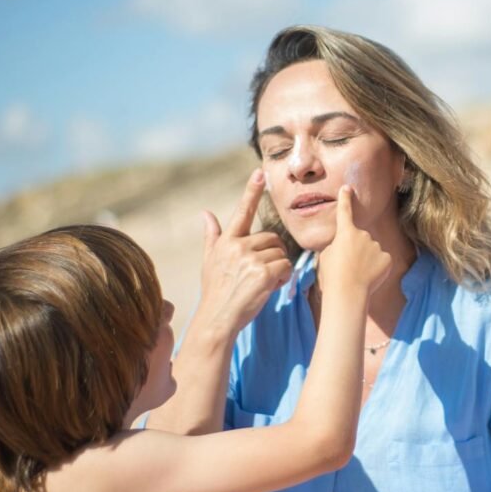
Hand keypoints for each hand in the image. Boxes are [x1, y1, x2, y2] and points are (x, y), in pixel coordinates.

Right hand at [196, 168, 291, 335]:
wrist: (217, 319)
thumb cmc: (216, 292)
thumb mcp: (210, 262)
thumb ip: (212, 236)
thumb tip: (204, 213)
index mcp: (227, 242)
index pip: (242, 211)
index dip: (252, 191)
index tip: (260, 172)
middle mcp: (237, 246)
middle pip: (272, 239)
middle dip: (273, 255)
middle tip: (261, 274)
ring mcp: (250, 259)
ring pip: (281, 254)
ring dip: (279, 268)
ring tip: (262, 284)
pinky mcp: (263, 273)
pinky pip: (286, 267)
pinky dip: (283, 278)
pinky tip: (269, 288)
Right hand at [317, 185, 390, 296]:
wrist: (347, 293)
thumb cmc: (332, 276)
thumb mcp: (327, 256)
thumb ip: (338, 246)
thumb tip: (345, 246)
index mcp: (345, 232)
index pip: (345, 212)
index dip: (345, 199)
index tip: (347, 188)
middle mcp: (363, 235)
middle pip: (360, 239)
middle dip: (355, 250)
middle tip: (347, 267)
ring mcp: (376, 246)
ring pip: (371, 250)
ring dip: (366, 260)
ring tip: (356, 274)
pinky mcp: (387, 258)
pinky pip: (381, 260)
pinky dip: (377, 268)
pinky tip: (368, 277)